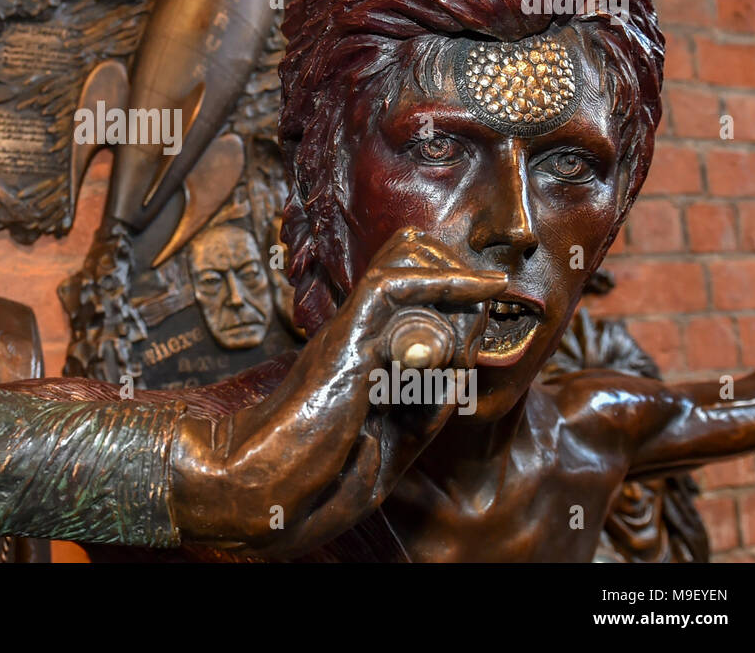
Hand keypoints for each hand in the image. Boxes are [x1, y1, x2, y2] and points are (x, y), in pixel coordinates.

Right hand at [169, 227, 504, 553]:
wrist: (264, 491)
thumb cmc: (313, 479)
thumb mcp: (392, 440)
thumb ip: (424, 408)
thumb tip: (462, 373)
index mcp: (358, 355)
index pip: (403, 297)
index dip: (450, 293)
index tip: (489, 304)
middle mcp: (353, 333)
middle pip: (402, 264)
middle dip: (454, 271)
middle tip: (490, 289)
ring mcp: (347, 332)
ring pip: (402, 263)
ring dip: (453, 274)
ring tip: (489, 287)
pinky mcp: (345, 338)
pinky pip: (394, 288)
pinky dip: (444, 282)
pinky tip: (481, 288)